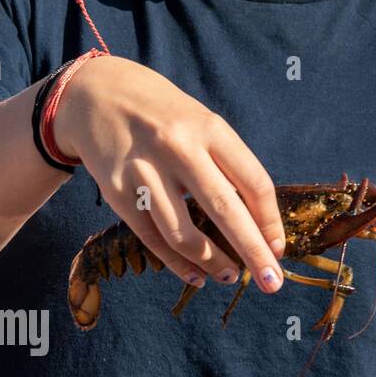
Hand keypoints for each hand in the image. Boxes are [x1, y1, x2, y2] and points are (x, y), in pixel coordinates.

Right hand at [52, 54, 285, 292]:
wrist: (97, 94)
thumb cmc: (162, 115)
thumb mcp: (200, 122)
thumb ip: (225, 163)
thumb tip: (255, 224)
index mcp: (209, 128)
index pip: (252, 182)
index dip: (270, 222)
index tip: (278, 250)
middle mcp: (178, 147)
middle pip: (224, 210)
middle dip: (252, 252)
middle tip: (272, 282)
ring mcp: (144, 171)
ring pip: (183, 234)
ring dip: (212, 263)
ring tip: (229, 277)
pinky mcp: (116, 191)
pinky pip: (152, 238)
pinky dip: (176, 263)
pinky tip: (195, 275)